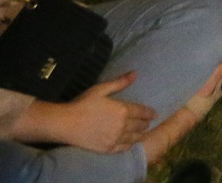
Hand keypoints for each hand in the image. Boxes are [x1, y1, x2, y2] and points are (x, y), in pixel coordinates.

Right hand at [39, 72, 154, 153]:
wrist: (66, 123)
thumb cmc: (83, 104)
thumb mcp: (101, 89)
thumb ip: (119, 83)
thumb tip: (135, 73)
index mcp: (122, 110)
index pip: (141, 112)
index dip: (149, 113)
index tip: (155, 114)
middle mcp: (122, 125)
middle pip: (138, 125)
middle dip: (145, 124)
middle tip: (148, 123)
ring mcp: (115, 138)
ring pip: (133, 137)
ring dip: (140, 135)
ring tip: (143, 133)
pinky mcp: (107, 148)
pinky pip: (123, 148)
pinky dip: (130, 145)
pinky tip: (131, 144)